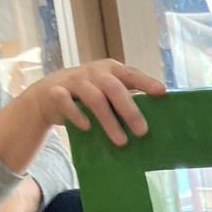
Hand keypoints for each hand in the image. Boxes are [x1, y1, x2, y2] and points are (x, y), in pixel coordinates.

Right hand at [27, 59, 164, 145]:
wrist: (49, 94)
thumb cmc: (88, 94)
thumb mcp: (107, 92)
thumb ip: (126, 99)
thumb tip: (155, 121)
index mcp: (111, 70)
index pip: (131, 74)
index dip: (146, 82)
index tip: (162, 92)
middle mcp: (93, 72)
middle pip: (113, 88)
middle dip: (129, 110)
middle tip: (142, 132)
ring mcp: (74, 81)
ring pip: (94, 98)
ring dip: (108, 121)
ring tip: (121, 141)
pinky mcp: (56, 92)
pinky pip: (67, 103)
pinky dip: (77, 115)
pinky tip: (88, 128)